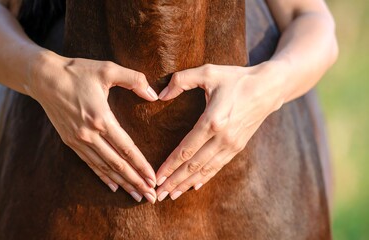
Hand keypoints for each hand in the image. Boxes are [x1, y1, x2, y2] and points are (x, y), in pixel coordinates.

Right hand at [28, 53, 158, 202]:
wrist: (44, 78)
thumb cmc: (78, 71)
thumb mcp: (107, 69)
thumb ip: (134, 80)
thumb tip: (154, 95)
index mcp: (101, 118)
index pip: (126, 148)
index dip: (141, 166)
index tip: (153, 180)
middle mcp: (89, 134)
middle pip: (117, 164)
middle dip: (136, 182)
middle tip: (150, 197)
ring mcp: (78, 140)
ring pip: (104, 167)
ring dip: (122, 183)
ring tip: (136, 195)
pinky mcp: (70, 141)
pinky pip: (90, 163)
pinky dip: (103, 176)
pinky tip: (113, 186)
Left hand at [155, 63, 283, 200]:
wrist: (269, 88)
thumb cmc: (236, 78)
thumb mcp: (208, 72)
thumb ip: (181, 80)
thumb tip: (160, 95)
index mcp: (213, 120)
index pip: (186, 149)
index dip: (170, 165)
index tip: (156, 177)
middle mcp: (223, 138)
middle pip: (193, 165)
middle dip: (174, 181)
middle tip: (158, 195)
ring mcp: (232, 144)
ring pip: (205, 170)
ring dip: (187, 184)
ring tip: (171, 195)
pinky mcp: (238, 146)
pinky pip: (218, 166)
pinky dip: (205, 177)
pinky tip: (194, 186)